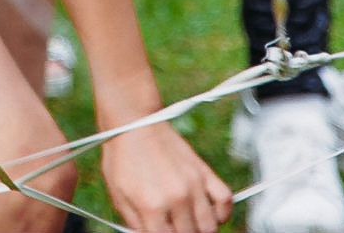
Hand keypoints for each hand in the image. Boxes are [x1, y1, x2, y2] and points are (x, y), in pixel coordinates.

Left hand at [100, 119, 232, 232]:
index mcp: (151, 206)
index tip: (163, 232)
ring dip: (201, 229)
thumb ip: (135, 224)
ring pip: (210, 227)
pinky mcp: (204, 171)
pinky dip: (222, 213)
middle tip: (173, 226)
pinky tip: (210, 214)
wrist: (133, 123)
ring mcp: (194, 185)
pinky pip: (225, 201)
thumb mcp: (118, 195)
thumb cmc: (121, 157)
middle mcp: (176, 198)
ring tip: (190, 224)